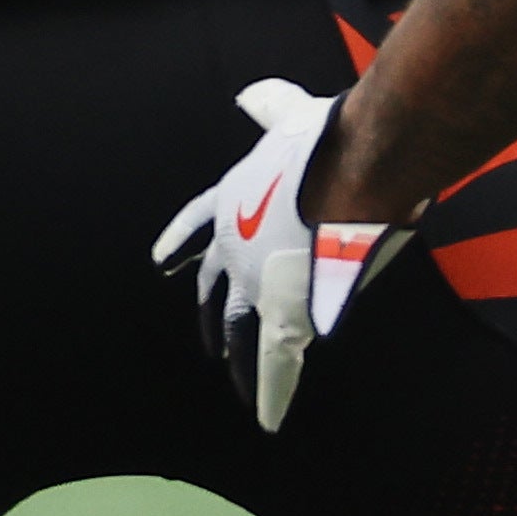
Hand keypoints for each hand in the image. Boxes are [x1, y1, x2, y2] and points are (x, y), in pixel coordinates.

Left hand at [152, 76, 413, 430]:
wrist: (356, 167)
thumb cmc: (331, 139)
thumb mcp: (288, 117)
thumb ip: (268, 106)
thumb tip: (251, 95)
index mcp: (231, 201)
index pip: (194, 226)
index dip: (178, 244)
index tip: (161, 262)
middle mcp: (232, 246)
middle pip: (215, 291)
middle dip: (214, 316)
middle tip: (210, 341)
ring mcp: (255, 284)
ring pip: (243, 335)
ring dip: (241, 363)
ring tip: (237, 388)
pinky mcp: (285, 314)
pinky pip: (276, 364)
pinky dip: (270, 393)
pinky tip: (264, 419)